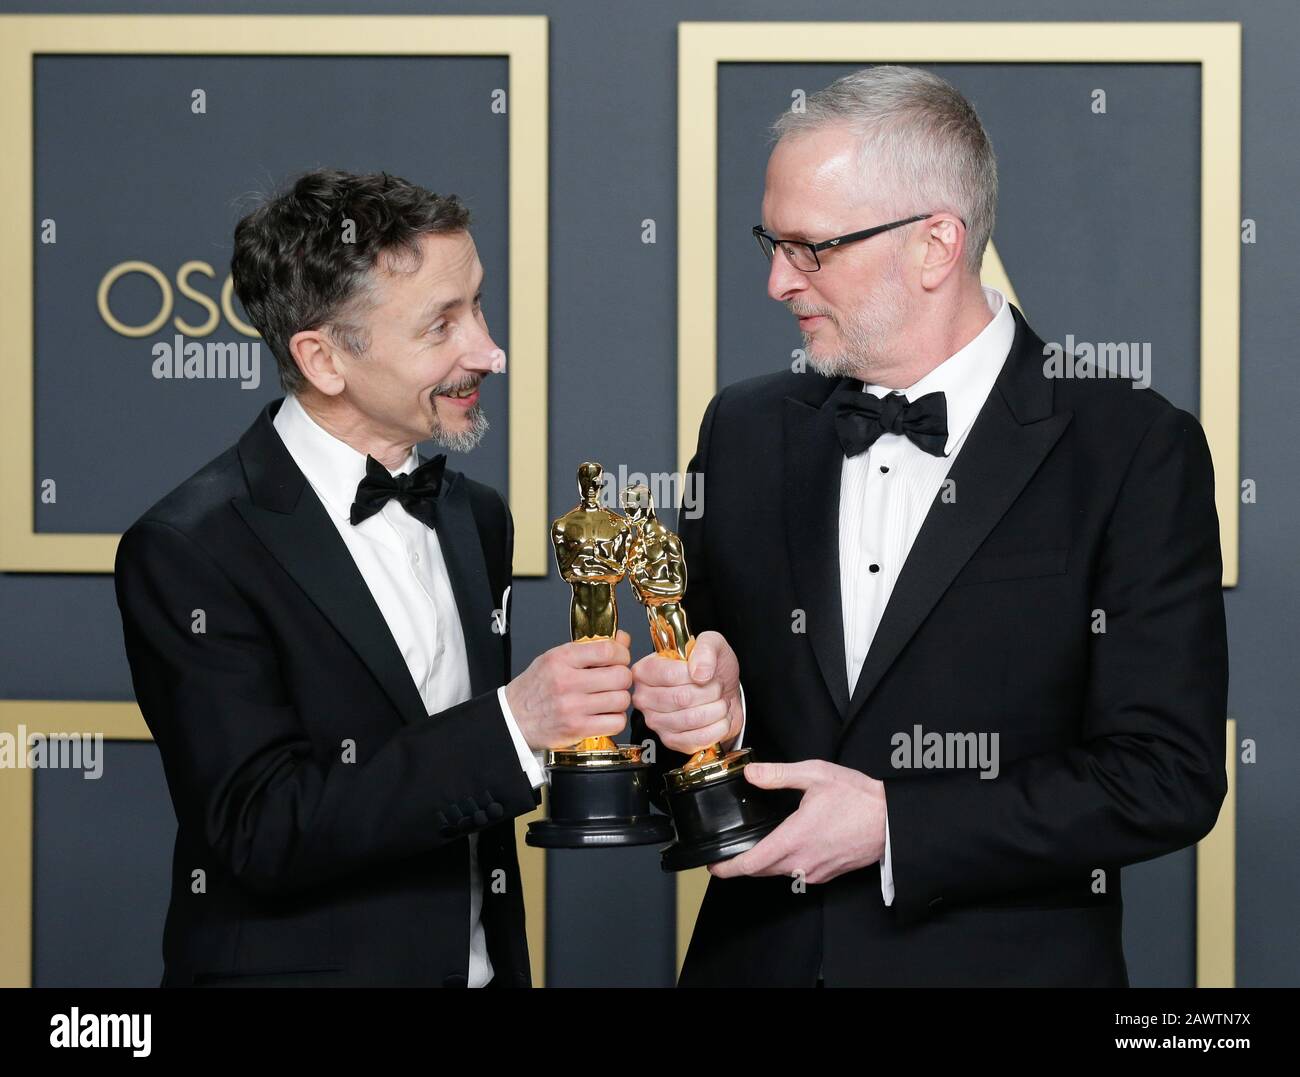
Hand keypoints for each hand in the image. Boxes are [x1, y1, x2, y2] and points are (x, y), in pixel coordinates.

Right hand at [506, 630, 632, 749]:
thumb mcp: (555, 658)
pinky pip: (616, 722)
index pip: (607, 650)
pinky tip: (604, 715)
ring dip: (619, 700)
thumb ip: (590, 648)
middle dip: (622, 678)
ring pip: (621, 700)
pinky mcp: (577, 729)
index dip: (622, 654)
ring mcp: (573, 707)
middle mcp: (567, 682)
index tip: (619, 659)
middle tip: (614, 681)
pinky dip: (615, 719)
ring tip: (608, 699)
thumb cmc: (535, 688)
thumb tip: (622, 638)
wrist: (513, 718)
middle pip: (620, 676)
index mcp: (561, 659)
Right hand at [631, 630, 743, 754]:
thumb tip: (699, 672)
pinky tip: (719, 717)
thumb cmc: (711, 669)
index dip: (695, 673)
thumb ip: (705, 648)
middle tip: (717, 687)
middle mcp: (644, 697)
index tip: (706, 672)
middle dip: (710, 691)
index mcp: (645, 670)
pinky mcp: (671, 741)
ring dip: (716, 709)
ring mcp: (656, 722)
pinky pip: (699, 738)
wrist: (724, 694)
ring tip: (719, 701)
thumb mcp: (712, 644)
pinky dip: (719, 727)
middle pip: (681, 698)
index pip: (668, 674)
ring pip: (692, 719)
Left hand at [708, 761, 885, 884]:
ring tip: (754, 847)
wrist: (892, 821)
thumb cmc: (858, 798)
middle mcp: (802, 862)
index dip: (728, 867)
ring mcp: (815, 871)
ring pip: (778, 873)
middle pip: (760, 871)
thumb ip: (778, 775)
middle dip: (741, 864)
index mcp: (794, 839)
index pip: (751, 864)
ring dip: (763, 864)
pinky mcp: (826, 874)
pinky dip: (783, 864)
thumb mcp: (815, 775)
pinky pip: (796, 873)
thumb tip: (751, 774)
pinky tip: (784, 846)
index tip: (714, 865)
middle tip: (728, 854)